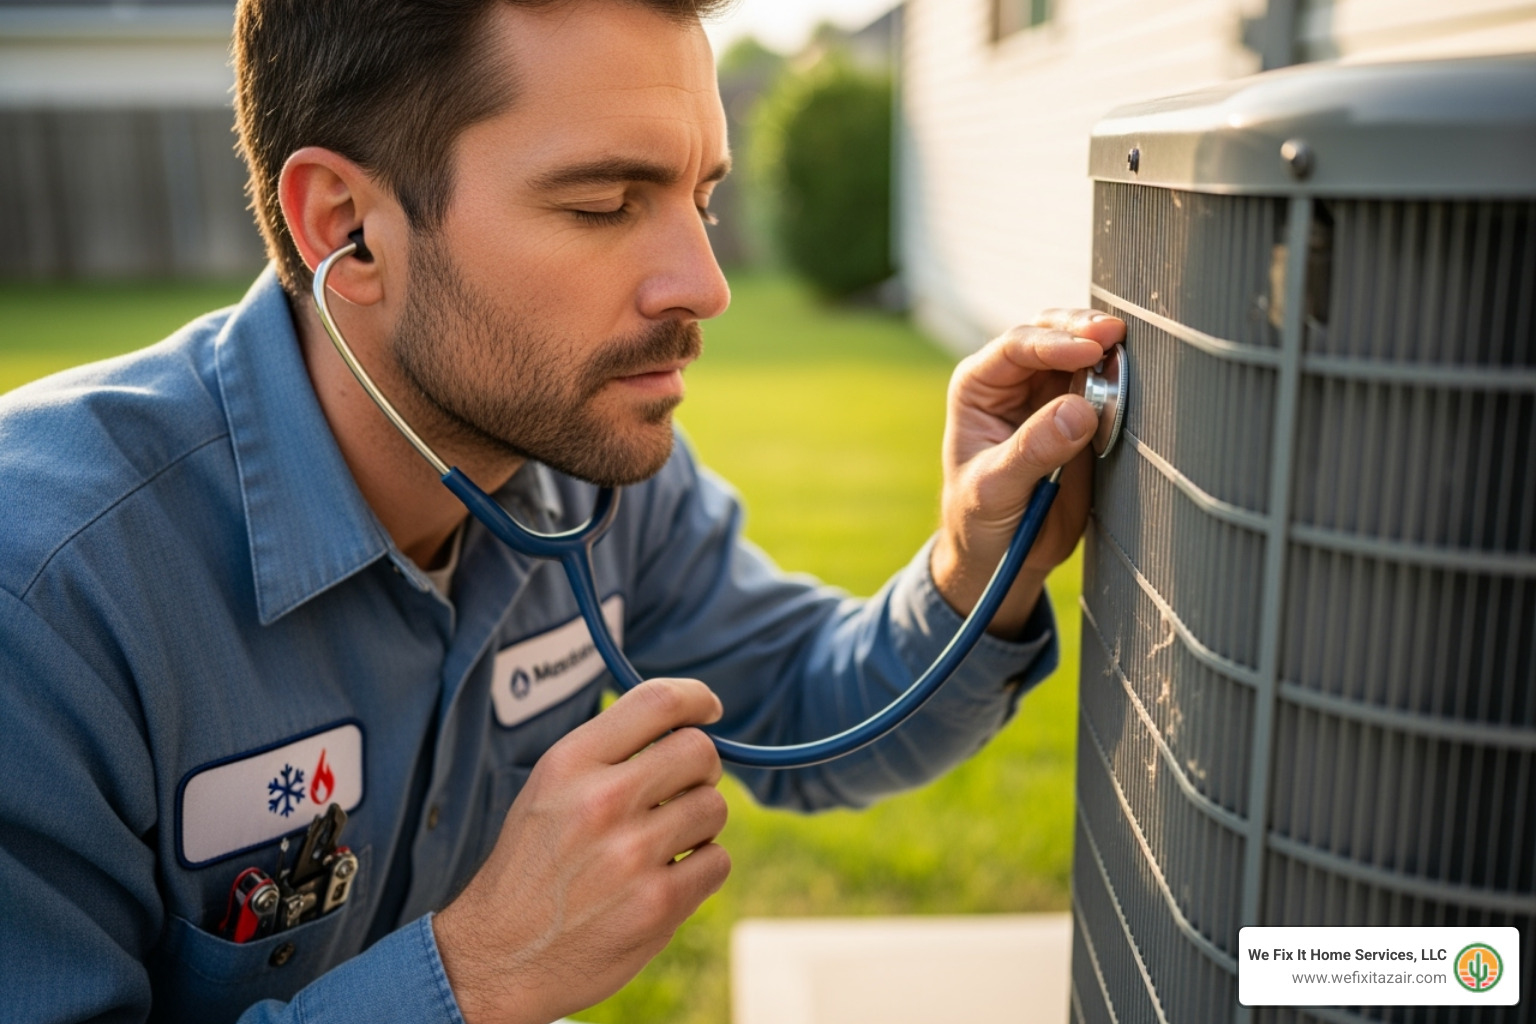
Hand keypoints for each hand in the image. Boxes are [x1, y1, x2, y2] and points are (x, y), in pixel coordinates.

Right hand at [433, 679, 730, 1023]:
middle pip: (699, 752)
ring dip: (699, 825)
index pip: (656, 702)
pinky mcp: (658, 904)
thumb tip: (685, 728)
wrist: (498, 956)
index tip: (708, 709)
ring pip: (714, 808)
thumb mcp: (548, 789)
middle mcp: (601, 801)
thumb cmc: (531, 867)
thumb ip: (608, 754)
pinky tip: (664, 879)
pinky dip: (701, 870)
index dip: (696, 698)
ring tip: (663, 844)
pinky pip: (717, 861)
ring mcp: (632, 854)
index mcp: (570, 764)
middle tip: (682, 791)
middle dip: (701, 769)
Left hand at [931, 308, 1125, 636]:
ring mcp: (1050, 392)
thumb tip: (1080, 410)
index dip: (1053, 344)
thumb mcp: (995, 489)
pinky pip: (1105, 384)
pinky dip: (1121, 378)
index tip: (1090, 351)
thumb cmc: (980, 518)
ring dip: (1107, 349)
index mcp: (979, 387)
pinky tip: (1136, 379)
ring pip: (1082, 351)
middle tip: (1116, 335)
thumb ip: (1033, 450)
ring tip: (1129, 354)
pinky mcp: (1082, 412)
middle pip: (1050, 333)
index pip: (1015, 348)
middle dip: (1083, 329)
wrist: (1004, 550)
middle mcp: (1014, 380)